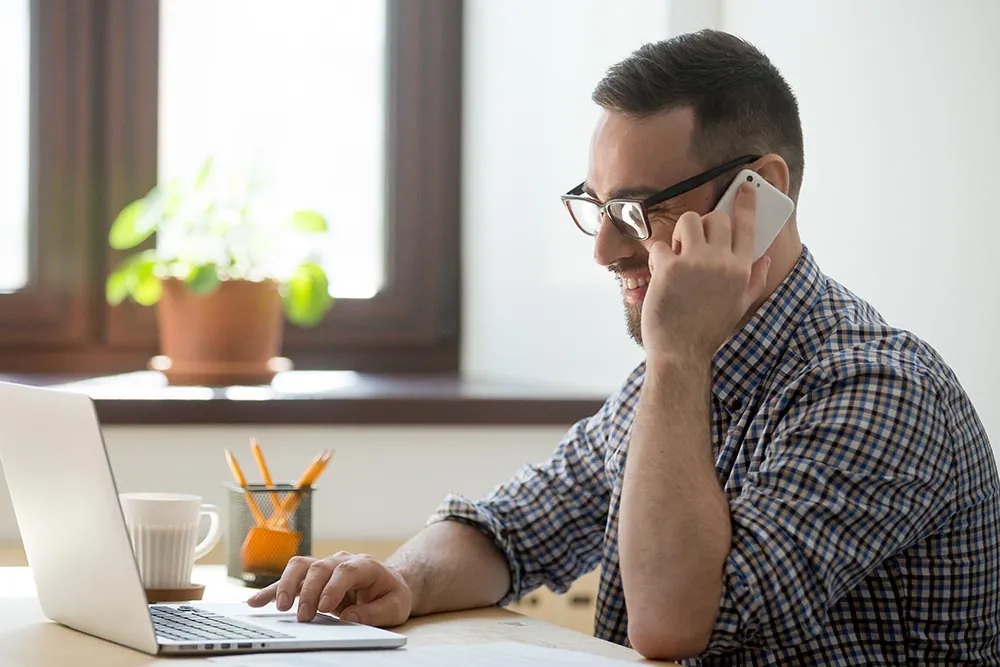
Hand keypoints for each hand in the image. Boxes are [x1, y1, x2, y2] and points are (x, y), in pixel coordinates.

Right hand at [246, 552, 412, 626]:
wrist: (387, 584)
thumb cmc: (390, 595)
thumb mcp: (394, 606)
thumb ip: (375, 612)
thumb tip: (350, 617)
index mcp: (364, 565)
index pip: (345, 570)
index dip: (333, 586)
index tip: (325, 606)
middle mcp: (340, 561)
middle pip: (319, 568)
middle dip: (308, 592)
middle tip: (304, 616)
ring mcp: (324, 567)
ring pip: (300, 567)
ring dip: (286, 585)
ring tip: (278, 607)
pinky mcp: (311, 578)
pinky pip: (289, 579)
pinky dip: (272, 590)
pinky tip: (256, 601)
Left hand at [640, 182, 770, 365]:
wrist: (681, 351)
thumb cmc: (708, 330)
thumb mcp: (739, 306)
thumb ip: (754, 280)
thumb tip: (764, 259)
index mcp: (741, 269)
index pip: (747, 226)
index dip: (746, 203)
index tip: (746, 186)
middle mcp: (722, 261)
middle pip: (716, 218)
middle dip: (703, 225)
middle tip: (693, 244)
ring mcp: (696, 262)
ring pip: (688, 221)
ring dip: (679, 234)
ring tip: (677, 255)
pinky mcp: (670, 267)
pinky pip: (660, 245)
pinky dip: (658, 257)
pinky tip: (660, 276)